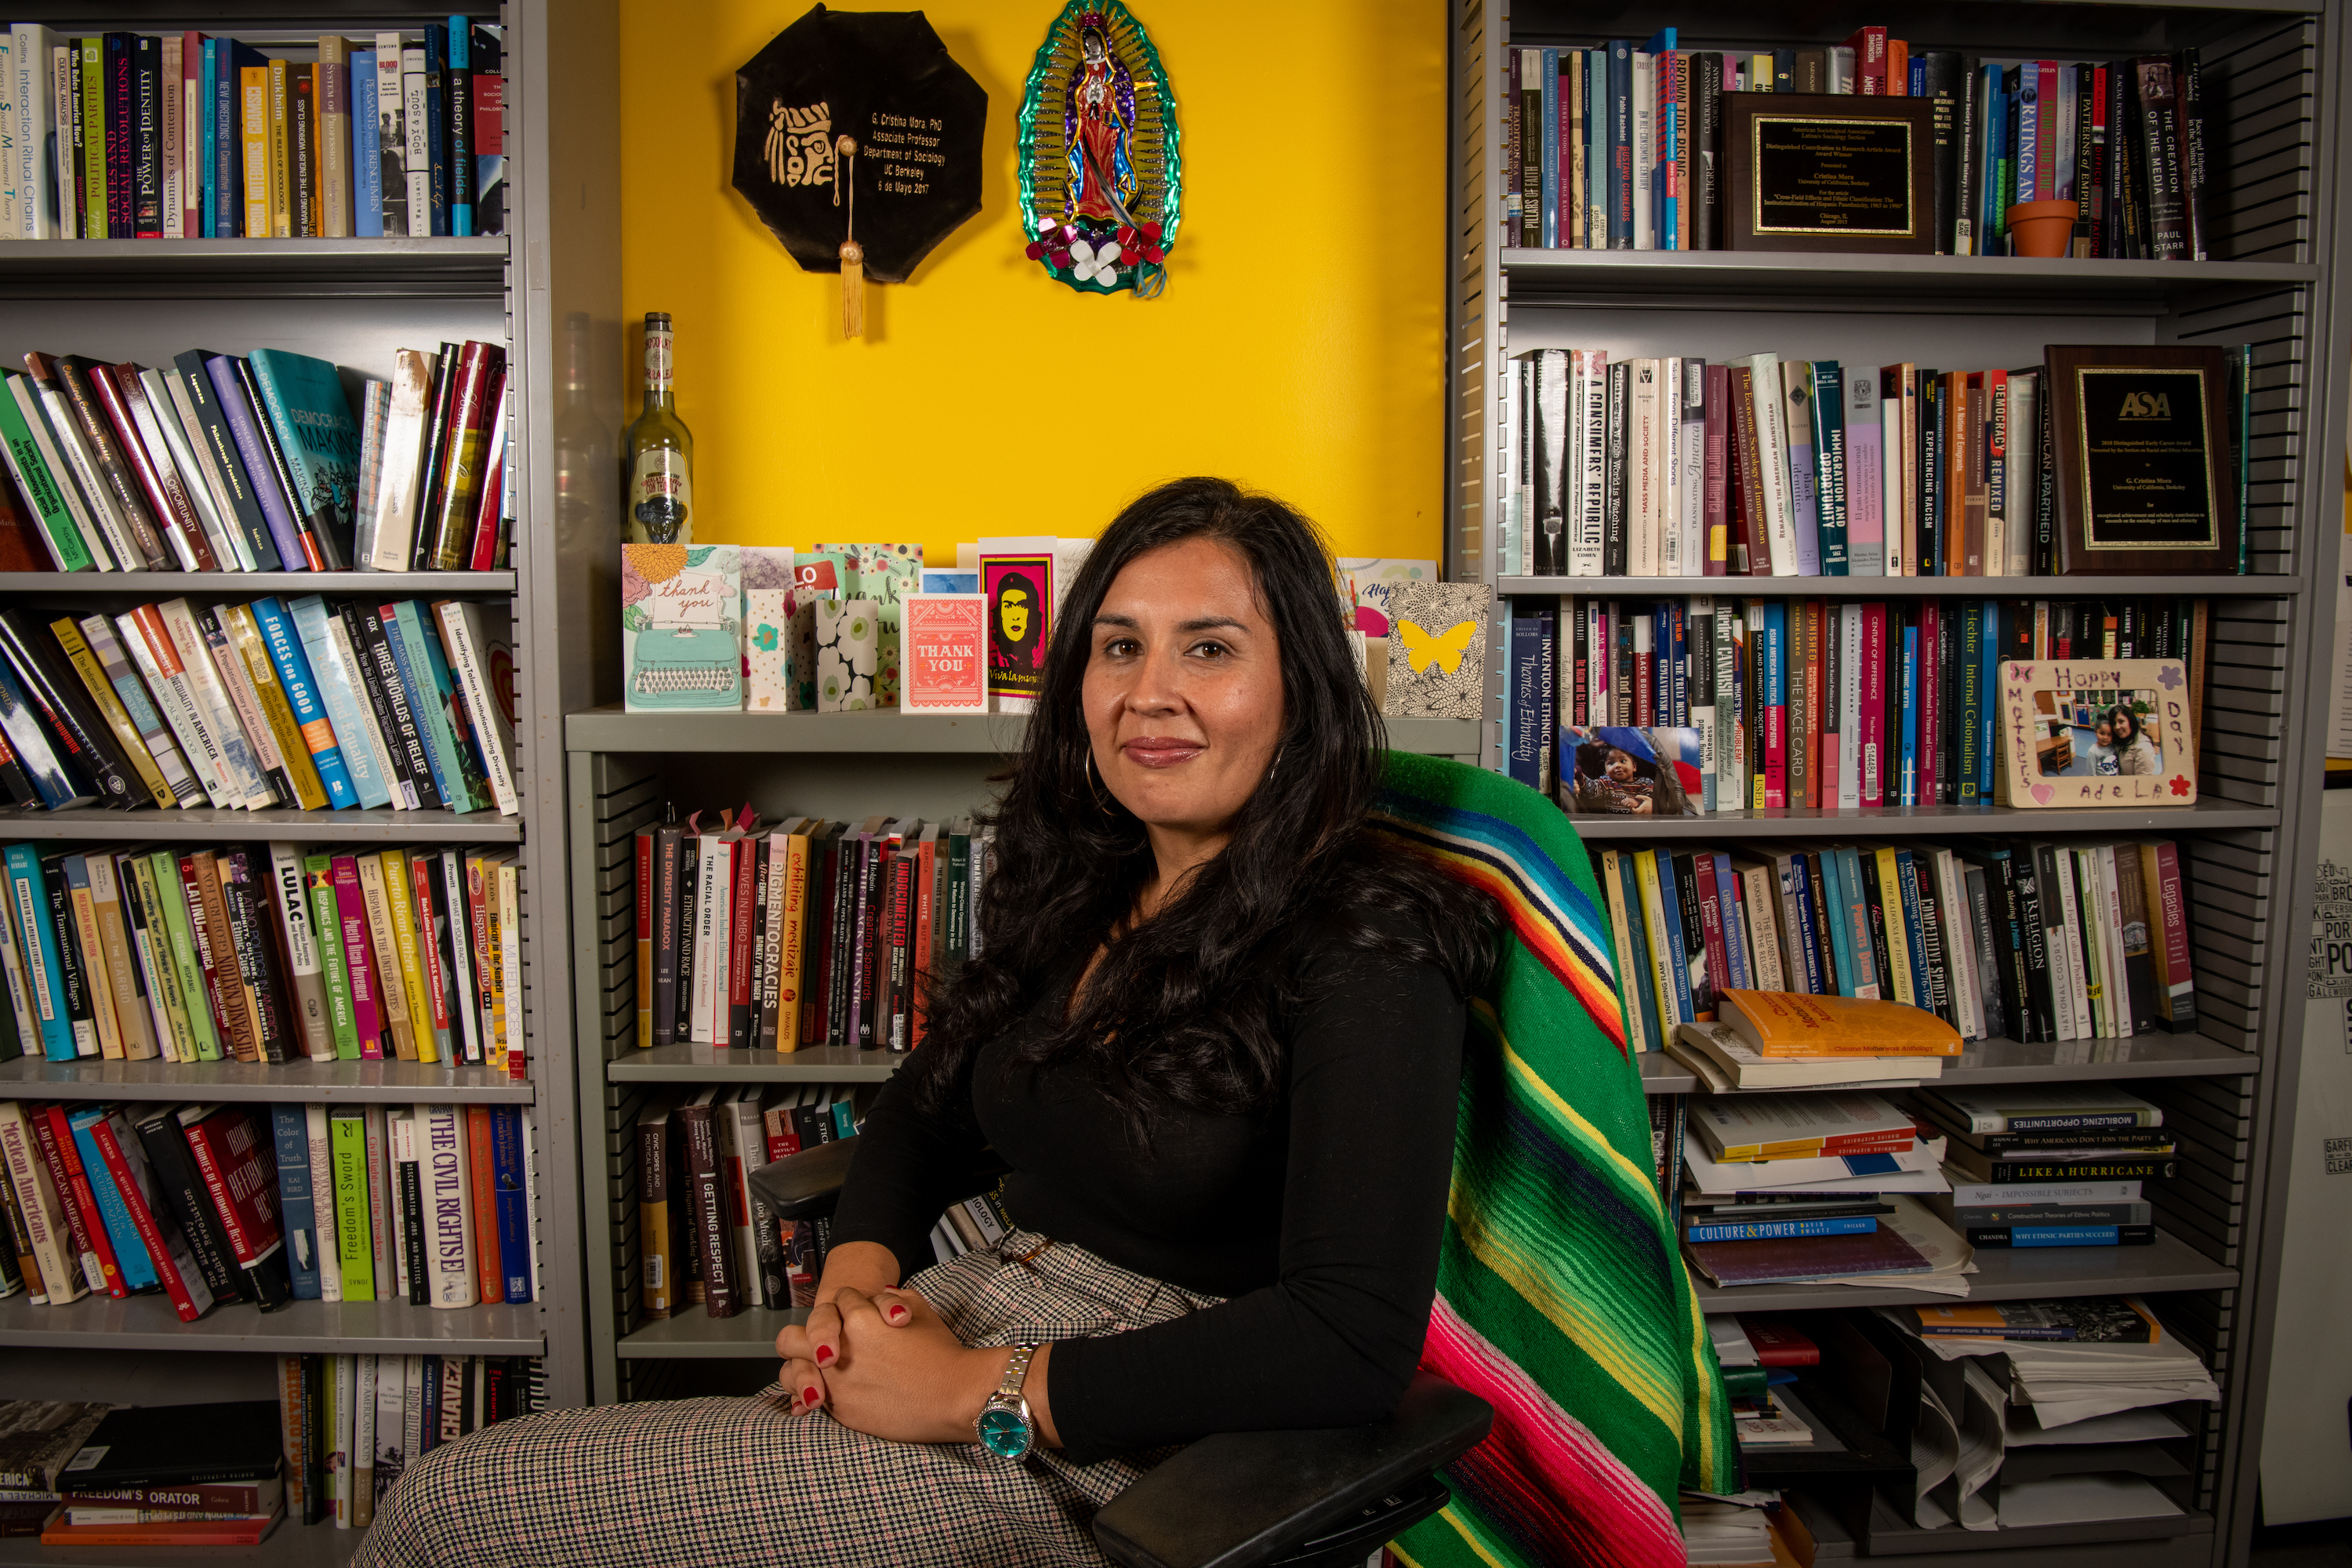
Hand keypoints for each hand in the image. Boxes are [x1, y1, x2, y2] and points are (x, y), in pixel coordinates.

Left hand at [776, 1284, 1007, 1443]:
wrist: (955, 1395)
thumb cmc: (943, 1354)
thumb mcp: (921, 1311)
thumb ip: (893, 1298)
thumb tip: (881, 1295)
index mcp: (859, 1319)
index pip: (837, 1303)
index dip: (847, 1310)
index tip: (856, 1321)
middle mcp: (840, 1349)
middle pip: (794, 1336)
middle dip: (803, 1338)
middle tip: (818, 1345)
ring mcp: (836, 1381)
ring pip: (792, 1370)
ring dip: (801, 1368)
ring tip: (816, 1371)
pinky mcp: (840, 1409)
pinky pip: (808, 1400)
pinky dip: (811, 1396)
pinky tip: (821, 1395)